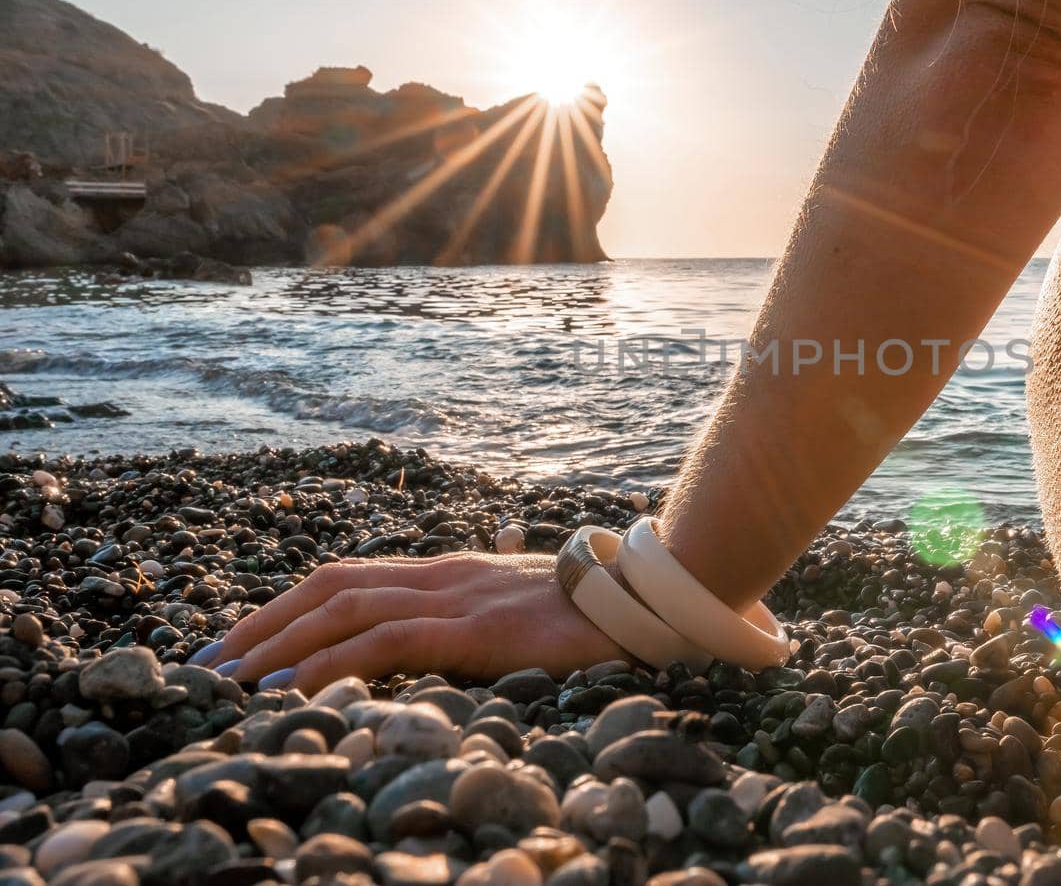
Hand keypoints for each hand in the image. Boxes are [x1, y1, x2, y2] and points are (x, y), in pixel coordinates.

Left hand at [192, 552, 626, 692]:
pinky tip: (293, 687)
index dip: (288, 606)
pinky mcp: (476, 629)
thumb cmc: (598, 615)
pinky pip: (387, 641)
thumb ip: (487, 624)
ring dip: (277, 642)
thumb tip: (460, 648)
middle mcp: (444, 576)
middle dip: (261, 623)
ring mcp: (459, 597)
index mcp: (452, 574)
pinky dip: (329, 663)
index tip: (242, 643)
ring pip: (344, 606)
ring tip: (230, 680)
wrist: (653, 594)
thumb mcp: (528, 618)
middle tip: (206, 667)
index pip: (351, 579)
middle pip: (330, 586)